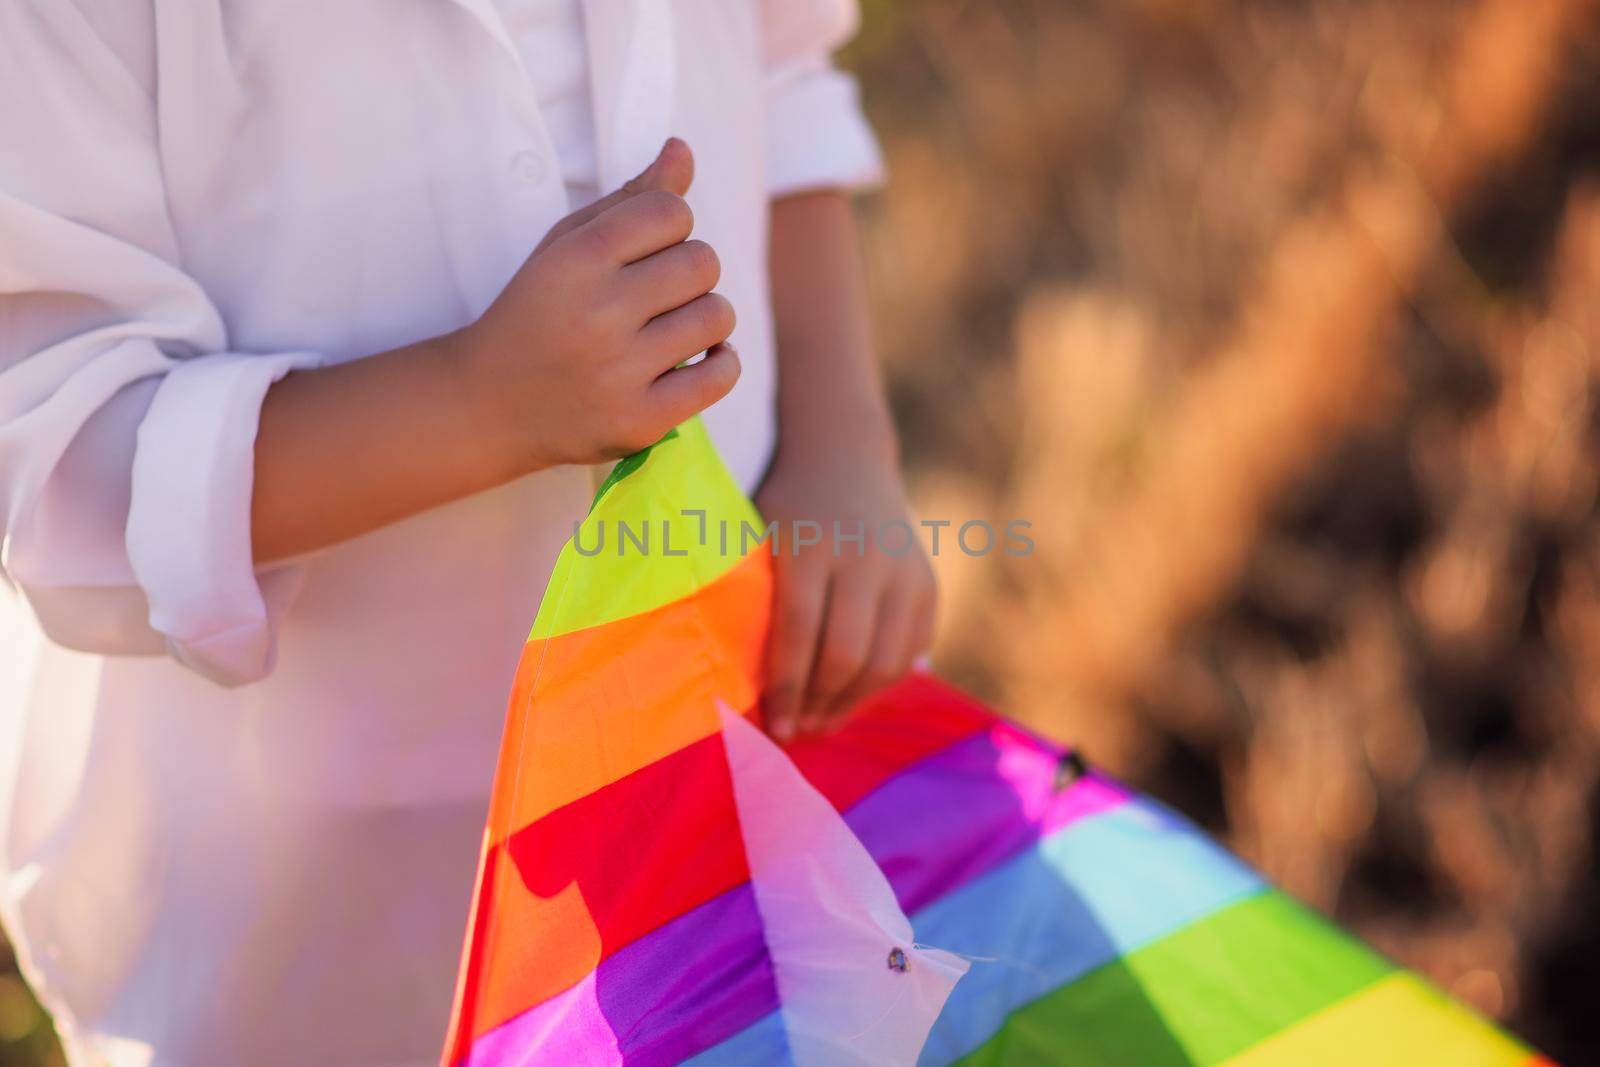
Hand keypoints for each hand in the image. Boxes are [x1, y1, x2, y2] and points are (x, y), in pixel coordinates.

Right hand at [456, 138, 739, 475]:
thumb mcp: (568, 246)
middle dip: (691, 272)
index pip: (672, 212)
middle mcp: (600, 312)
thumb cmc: (537, 314)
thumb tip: (683, 148)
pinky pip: (722, 375)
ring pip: (718, 316)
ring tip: (673, 328)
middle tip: (661, 294)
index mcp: (578, 259)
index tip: (648, 252)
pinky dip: (722, 362)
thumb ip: (630, 198)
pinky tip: (699, 360)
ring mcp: (620, 371)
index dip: (671, 227)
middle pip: (704, 262)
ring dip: (707, 318)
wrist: (487, 405)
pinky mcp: (640, 420)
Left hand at [756, 442, 936, 739]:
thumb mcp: (758, 536)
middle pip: (846, 653)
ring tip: (823, 721)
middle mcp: (864, 556)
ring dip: (852, 702)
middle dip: (819, 702)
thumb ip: (757, 599)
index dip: (785, 687)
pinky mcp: (927, 582)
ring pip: (885, 660)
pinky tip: (852, 695)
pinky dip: (882, 681)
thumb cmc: (784, 508)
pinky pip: (910, 649)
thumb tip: (743, 685)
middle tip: (797, 730)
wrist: (844, 456)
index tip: (773, 726)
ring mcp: (903, 569)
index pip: (798, 632)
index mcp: (811, 545)